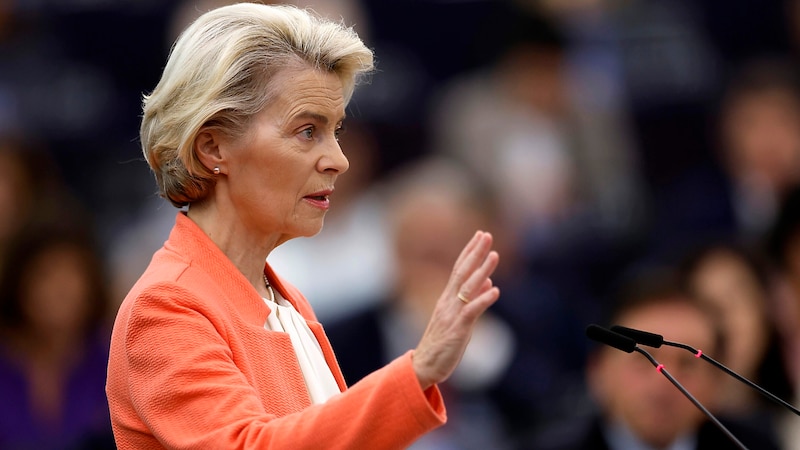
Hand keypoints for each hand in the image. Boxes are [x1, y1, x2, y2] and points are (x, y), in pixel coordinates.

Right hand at [412, 230, 500, 389]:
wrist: (424, 367)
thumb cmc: (441, 344)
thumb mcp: (459, 319)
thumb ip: (472, 299)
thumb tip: (488, 281)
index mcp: (447, 299)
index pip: (459, 269)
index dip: (470, 251)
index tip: (479, 235)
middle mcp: (448, 303)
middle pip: (462, 272)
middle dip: (475, 253)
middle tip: (486, 234)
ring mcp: (452, 315)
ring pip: (468, 288)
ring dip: (482, 270)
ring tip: (495, 255)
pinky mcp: (457, 330)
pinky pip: (472, 312)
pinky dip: (483, 299)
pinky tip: (495, 290)